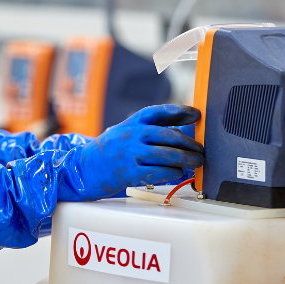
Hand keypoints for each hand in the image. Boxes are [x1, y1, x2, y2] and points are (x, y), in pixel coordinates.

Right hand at [58, 105, 203, 200]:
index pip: (159, 112)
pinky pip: (159, 172)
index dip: (180, 110)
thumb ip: (148, 130)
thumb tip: (180, 133)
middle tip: (200, 149)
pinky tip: (178, 172)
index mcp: (132, 123)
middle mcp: (132, 135)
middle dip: (190, 144)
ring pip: (168, 155)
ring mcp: (131, 154)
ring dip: (187, 159)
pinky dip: (173, 172)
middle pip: (170, 136)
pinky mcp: (130, 172)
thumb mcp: (124, 132)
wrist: (84, 168)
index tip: (196, 114)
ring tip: (196, 162)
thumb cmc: (109, 151)